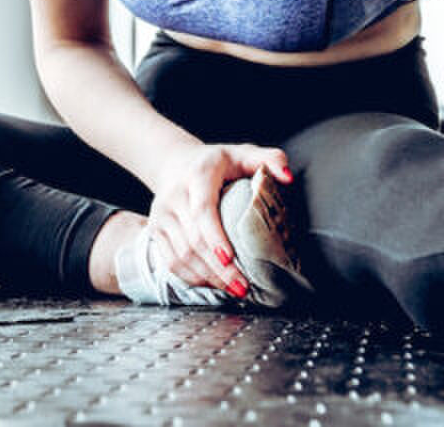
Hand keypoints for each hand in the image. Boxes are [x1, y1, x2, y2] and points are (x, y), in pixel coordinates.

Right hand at [146, 142, 293, 296]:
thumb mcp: (244, 154)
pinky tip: (212, 284)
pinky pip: (170, 261)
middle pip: (193, 240)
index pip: (202, 210)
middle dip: (219, 268)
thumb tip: (288, 177)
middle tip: (243, 286)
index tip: (230, 257)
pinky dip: (192, 278)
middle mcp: (175, 195)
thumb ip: (270, 159)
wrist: (176, 164)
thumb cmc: (218, 163)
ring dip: (207, 277)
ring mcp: (162, 215)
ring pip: (181, 255)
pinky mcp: (156, 230)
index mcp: (198, 175)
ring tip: (233, 289)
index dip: (214, 236)